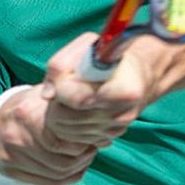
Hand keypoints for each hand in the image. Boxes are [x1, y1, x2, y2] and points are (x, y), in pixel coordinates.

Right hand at [0, 85, 97, 184]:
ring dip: (78, 168)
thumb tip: (91, 100)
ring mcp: (11, 157)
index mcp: (25, 114)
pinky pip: (49, 183)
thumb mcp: (42, 95)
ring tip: (86, 156)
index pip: (62, 140)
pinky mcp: (10, 171)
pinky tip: (76, 168)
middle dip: (84, 157)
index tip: (95, 135)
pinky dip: (68, 178)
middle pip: (61, 161)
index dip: (84, 141)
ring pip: (57, 174)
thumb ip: (62, 97)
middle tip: (94, 147)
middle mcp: (15, 137)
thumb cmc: (27, 107)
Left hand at [41, 33, 173, 144]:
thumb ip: (61, 64)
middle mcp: (122, 115)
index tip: (65, 78)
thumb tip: (47, 94)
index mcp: (124, 90)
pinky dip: (68, 126)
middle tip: (63, 88)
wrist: (137, 76)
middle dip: (57, 103)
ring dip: (60, 115)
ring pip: (67, 132)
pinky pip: (74, 139)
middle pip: (68, 119)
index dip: (62, 88)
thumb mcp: (87, 46)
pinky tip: (77, 109)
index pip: (78, 99)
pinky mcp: (108, 138)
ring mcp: (115, 130)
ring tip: (70, 96)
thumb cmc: (109, 57)